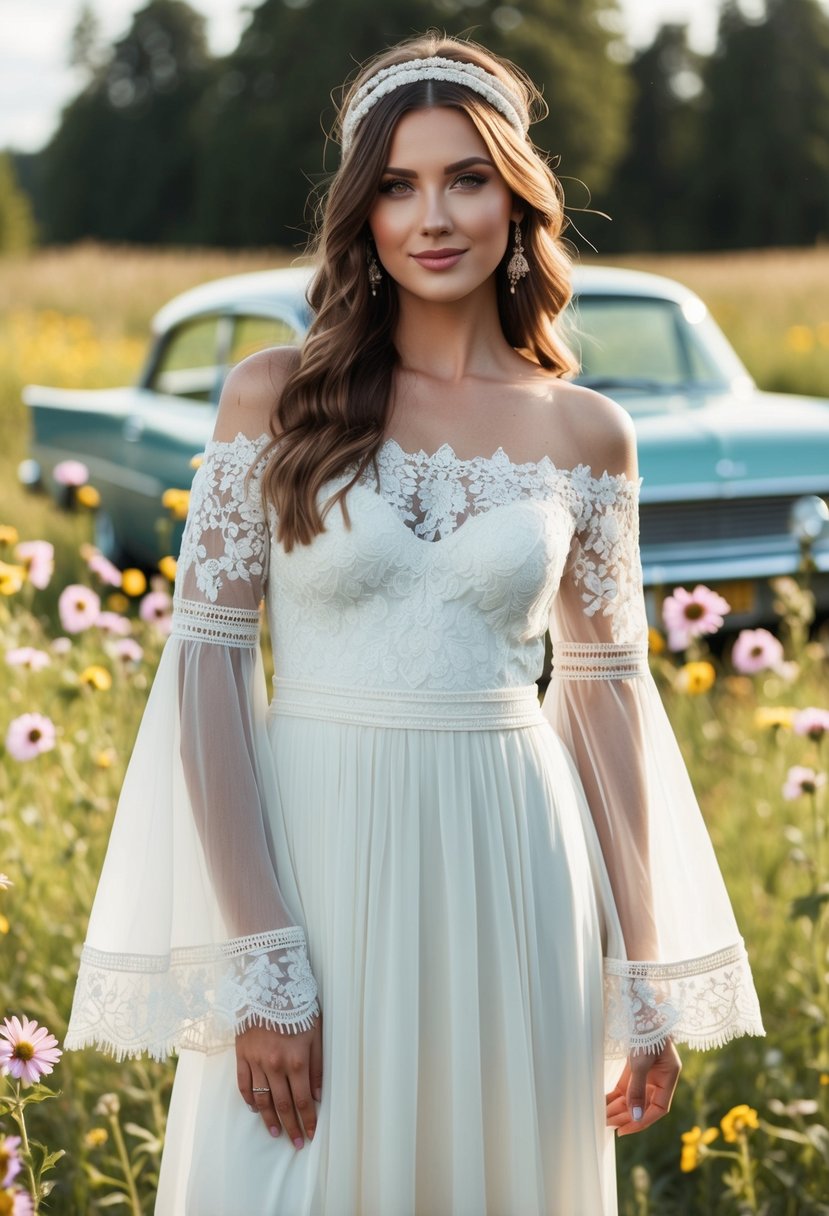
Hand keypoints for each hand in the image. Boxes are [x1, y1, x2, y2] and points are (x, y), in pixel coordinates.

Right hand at [236, 1010, 322, 1146]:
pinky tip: (254, 1109)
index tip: (311, 1134)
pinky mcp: (242, 1055)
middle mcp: (275, 1066)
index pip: (303, 1100)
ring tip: (275, 1133)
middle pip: (283, 1105)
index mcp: (296, 1061)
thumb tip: (317, 1094)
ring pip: (262, 1099)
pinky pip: (244, 1084)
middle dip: (291, 1126)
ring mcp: (256, 1062)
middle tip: (296, 1142)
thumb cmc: (296, 1007)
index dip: (307, 1120)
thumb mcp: (316, 1032)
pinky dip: (249, 1099)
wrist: (267, 986)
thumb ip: (317, 1065)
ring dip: (269, 1119)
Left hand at [605, 1036, 680, 1135]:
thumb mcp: (641, 1060)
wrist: (639, 1001)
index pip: (658, 1108)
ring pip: (633, 1096)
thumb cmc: (645, 1028)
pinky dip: (616, 1094)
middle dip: (626, 1115)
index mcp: (669, 1076)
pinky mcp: (635, 1064)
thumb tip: (636, 1116)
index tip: (624, 1130)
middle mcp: (660, 1076)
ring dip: (619, 1107)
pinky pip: (626, 1085)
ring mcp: (648, 1070)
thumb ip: (638, 1089)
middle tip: (608, 1124)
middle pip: (644, 1103)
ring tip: (602, 1117)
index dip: (642, 1121)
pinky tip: (603, 1103)